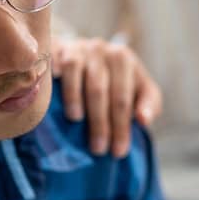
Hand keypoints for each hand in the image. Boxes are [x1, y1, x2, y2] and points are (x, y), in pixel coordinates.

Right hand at [51, 38, 162, 157]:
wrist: (84, 54)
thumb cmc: (114, 78)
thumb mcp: (138, 88)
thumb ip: (148, 103)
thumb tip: (143, 120)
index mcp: (124, 59)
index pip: (123, 98)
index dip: (121, 126)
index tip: (118, 152)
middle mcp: (101, 49)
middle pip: (99, 89)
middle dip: (99, 122)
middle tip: (98, 149)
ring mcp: (78, 47)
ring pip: (75, 72)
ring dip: (74, 97)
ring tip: (76, 120)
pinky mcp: (58, 49)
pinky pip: (55, 62)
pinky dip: (54, 77)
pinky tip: (50, 94)